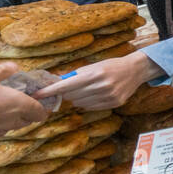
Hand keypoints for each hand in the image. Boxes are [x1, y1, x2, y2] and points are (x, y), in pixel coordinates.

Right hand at [0, 62, 50, 137]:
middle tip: (17, 98)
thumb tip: (14, 68)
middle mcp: (14, 121)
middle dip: (26, 111)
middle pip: (28, 120)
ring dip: (11, 116)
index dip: (41, 106)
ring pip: (13, 125)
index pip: (41, 112)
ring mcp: (0, 130)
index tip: (35, 98)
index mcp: (21, 106)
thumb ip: (5, 70)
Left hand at [34, 52, 163, 110]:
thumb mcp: (93, 66)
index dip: (50, 91)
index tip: (37, 95)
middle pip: (72, 96)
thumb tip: (56, 82)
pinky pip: (91, 107)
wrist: (135, 70)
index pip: (66, 86)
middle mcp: (101, 87)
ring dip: (77, 98)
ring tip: (86, 90)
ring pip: (80, 103)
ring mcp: (108, 97)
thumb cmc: (111, 66)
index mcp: (94, 74)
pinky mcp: (113, 104)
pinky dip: (87, 102)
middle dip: (67, 92)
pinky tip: (94, 95)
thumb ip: (75, 75)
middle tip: (70, 87)